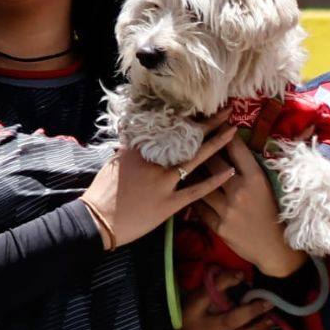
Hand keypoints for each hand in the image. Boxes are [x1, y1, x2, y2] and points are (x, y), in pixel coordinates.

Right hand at [82, 113, 237, 248]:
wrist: (97, 221)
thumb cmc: (103, 193)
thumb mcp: (114, 164)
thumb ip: (130, 149)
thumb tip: (136, 136)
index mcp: (140, 150)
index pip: (168, 129)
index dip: (187, 118)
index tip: (202, 107)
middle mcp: (154, 162)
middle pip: (186, 139)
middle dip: (208, 124)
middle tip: (226, 111)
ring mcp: (163, 183)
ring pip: (195, 159)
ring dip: (216, 144)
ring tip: (233, 132)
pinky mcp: (168, 204)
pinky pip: (196, 191)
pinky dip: (214, 181)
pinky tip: (230, 171)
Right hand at [177, 270, 272, 329]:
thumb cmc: (188, 321)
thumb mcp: (195, 302)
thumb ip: (213, 291)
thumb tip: (240, 276)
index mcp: (189, 313)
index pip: (209, 294)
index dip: (226, 281)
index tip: (241, 276)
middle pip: (230, 321)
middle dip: (253, 311)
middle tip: (269, 304)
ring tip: (267, 322)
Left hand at [194, 135, 305, 276]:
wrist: (276, 248)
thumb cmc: (275, 213)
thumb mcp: (269, 186)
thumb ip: (252, 168)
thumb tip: (235, 146)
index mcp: (256, 178)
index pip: (236, 149)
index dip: (225, 134)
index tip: (217, 125)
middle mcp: (240, 191)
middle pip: (214, 163)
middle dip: (205, 151)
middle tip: (195, 143)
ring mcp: (228, 210)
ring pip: (201, 185)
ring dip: (194, 175)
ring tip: (185, 166)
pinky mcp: (218, 226)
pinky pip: (199, 208)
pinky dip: (194, 198)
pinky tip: (189, 192)